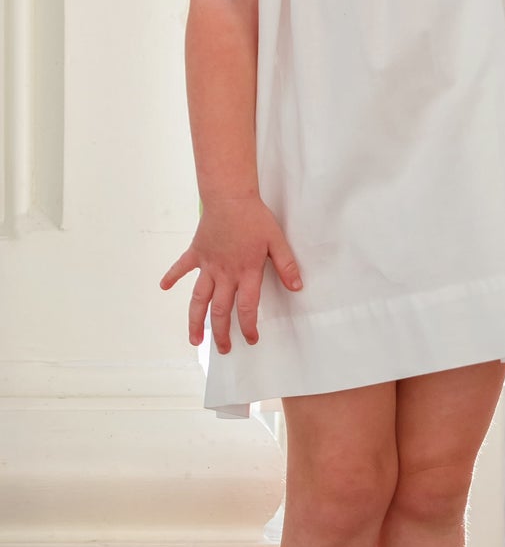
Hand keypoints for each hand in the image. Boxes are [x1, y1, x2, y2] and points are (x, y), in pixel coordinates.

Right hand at [160, 196, 302, 353]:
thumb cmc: (255, 218)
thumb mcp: (277, 241)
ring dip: (195, 320)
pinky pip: (181, 268)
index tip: (250, 339)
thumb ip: (286, 265)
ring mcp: (207, 265)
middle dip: (221, 333)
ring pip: (198, 299)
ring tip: (194, 339)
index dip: (248, 326)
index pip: (246, 307)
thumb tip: (298, 287)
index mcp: (246, 272)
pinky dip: (171, 277)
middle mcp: (224, 274)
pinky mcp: (196, 253)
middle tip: (223, 349)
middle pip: (220, 311)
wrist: (230, 197)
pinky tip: (163, 287)